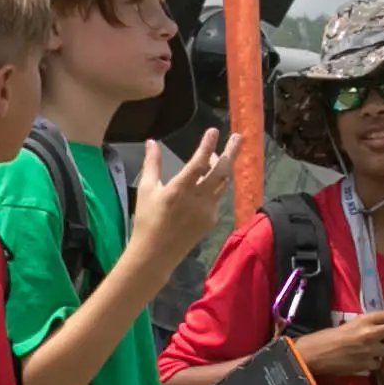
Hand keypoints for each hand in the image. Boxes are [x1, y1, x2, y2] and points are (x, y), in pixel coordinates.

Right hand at [119, 131, 231, 280]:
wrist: (156, 254)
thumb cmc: (147, 220)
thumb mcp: (146, 189)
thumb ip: (152, 164)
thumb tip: (152, 142)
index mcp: (179, 189)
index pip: (199, 162)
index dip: (207, 145)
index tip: (213, 130)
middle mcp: (198, 198)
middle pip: (221, 171)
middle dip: (231, 152)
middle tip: (237, 137)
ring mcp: (208, 210)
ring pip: (223, 183)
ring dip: (224, 168)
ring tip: (222, 155)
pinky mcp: (211, 220)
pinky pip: (218, 198)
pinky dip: (216, 186)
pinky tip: (209, 183)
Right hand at [296, 310, 383, 379]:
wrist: (314, 354)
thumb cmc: (327, 337)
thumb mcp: (350, 324)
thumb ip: (367, 325)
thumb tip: (382, 327)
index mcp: (365, 319)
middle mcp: (370, 333)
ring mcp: (370, 350)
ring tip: (377, 353)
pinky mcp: (366, 365)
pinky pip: (379, 365)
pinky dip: (375, 365)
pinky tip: (367, 362)